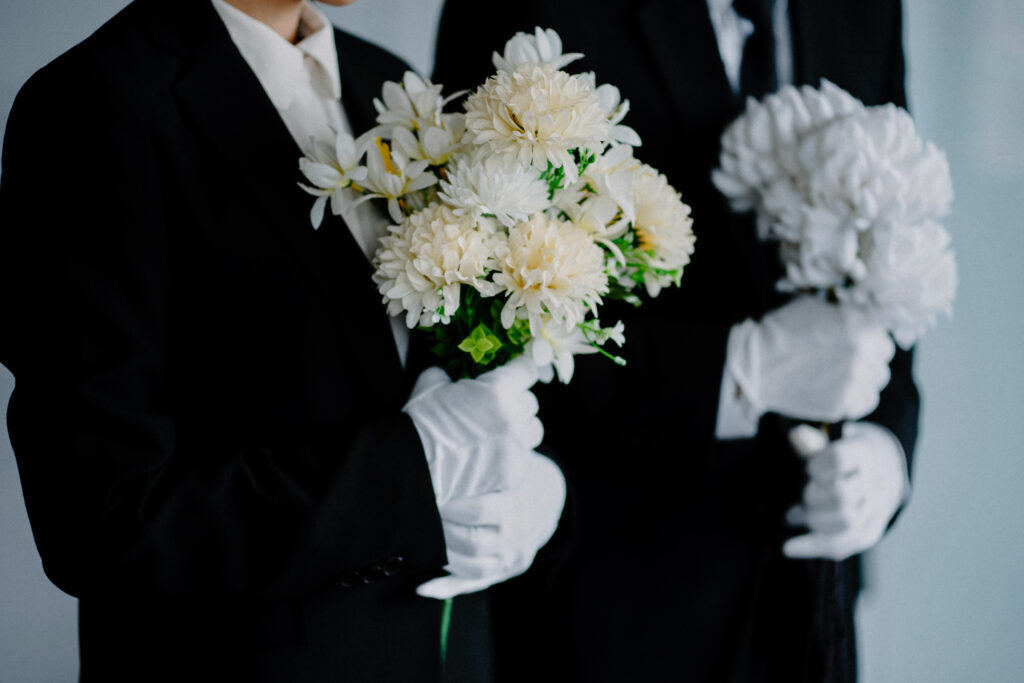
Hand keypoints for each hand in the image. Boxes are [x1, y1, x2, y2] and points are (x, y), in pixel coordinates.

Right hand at [403, 355, 543, 505]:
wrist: (414, 467)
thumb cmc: (420, 422)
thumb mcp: (432, 384)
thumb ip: (450, 372)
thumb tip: (452, 372)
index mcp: (498, 390)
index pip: (527, 370)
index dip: (520, 369)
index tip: (516, 372)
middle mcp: (513, 417)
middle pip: (531, 401)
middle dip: (516, 400)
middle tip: (497, 406)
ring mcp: (516, 447)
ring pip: (534, 429)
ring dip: (521, 427)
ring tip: (500, 431)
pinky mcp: (513, 472)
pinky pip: (525, 455)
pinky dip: (513, 452)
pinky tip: (493, 453)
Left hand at [417, 451, 565, 598]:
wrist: (549, 501)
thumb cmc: (518, 473)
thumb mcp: (511, 458)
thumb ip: (485, 448)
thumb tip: (446, 415)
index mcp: (517, 505)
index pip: (481, 510)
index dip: (450, 506)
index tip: (426, 494)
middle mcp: (515, 537)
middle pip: (473, 542)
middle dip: (441, 530)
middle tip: (415, 515)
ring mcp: (509, 558)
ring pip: (471, 567)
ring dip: (440, 556)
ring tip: (415, 540)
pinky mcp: (502, 572)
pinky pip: (472, 585)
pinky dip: (445, 588)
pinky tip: (421, 586)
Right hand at [726, 295, 895, 422]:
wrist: (755, 364)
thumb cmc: (780, 331)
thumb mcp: (813, 306)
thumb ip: (843, 313)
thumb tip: (856, 317)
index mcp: (861, 325)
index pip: (884, 336)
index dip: (870, 339)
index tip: (856, 343)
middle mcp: (864, 353)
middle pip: (883, 360)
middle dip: (868, 358)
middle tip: (845, 359)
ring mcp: (854, 382)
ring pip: (876, 382)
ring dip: (863, 379)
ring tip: (839, 376)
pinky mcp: (842, 405)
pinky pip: (864, 402)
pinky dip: (854, 398)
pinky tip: (836, 390)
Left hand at [782, 423, 908, 560]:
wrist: (880, 471)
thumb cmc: (844, 454)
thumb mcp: (831, 442)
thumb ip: (812, 442)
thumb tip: (796, 435)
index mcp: (865, 453)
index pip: (839, 460)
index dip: (817, 466)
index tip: (810, 468)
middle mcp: (875, 483)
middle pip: (841, 497)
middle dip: (814, 497)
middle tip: (805, 492)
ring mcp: (875, 511)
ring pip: (844, 524)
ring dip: (813, 521)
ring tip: (795, 514)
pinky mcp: (868, 533)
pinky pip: (842, 546)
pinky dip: (812, 547)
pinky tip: (788, 547)